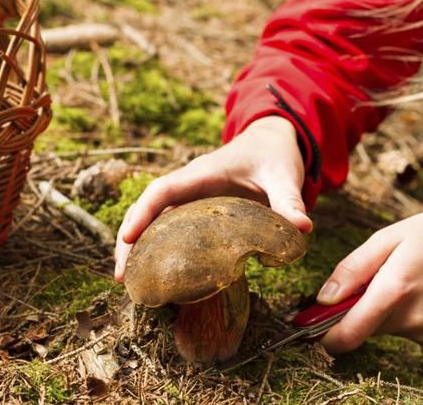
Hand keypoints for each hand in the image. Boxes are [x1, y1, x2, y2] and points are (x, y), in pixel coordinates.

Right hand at [113, 115, 312, 281]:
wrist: (270, 141)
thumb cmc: (273, 155)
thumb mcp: (284, 175)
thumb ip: (290, 200)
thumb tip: (302, 230)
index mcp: (202, 174)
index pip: (163, 190)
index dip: (143, 212)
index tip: (128, 237)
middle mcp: (188, 186)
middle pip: (146, 209)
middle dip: (129, 240)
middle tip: (120, 277)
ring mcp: (189, 198)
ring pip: (151, 220)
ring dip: (135, 247)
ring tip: (127, 281)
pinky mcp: (194, 209)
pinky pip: (166, 228)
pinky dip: (154, 248)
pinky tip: (152, 273)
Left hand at [318, 209, 422, 352]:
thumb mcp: (385, 239)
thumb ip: (351, 270)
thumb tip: (323, 299)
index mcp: (395, 291)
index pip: (349, 334)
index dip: (325, 335)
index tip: (311, 325)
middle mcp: (414, 319)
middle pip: (362, 328)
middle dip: (356, 308)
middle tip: (372, 280)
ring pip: (383, 328)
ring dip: (382, 310)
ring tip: (404, 280)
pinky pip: (405, 330)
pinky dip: (402, 314)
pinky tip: (418, 292)